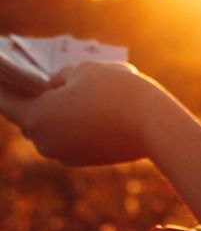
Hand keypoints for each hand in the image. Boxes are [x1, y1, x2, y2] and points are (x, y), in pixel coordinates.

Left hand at [0, 60, 171, 165]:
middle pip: (29, 117)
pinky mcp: (87, 160)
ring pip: (52, 127)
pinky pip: (71, 137)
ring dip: (56, 110)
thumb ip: (63, 76)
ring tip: (63, 87)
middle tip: (32, 77)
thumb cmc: (117, 91)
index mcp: (36, 118)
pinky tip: (88, 104)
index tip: (1, 74)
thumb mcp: (85, 70)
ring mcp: (66, 155)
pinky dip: (74, 122)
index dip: (2, 85)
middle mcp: (45, 142)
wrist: (155, 125)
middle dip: (31, 97)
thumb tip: (57, 85)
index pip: (4, 102)